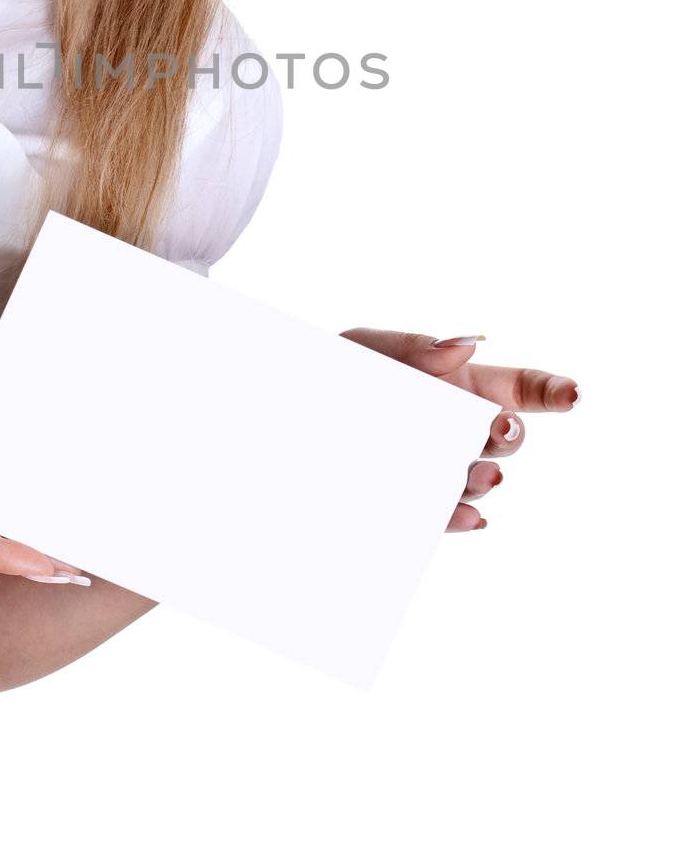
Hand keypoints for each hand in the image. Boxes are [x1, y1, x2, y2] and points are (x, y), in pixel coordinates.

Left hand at [338, 327, 579, 530]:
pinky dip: (458, 517)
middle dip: (510, 435)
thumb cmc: (337, 375)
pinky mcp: (415, 505)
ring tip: (484, 473)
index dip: (552, 391)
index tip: (572, 394)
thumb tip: (468, 343)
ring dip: (486, 477)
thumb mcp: (368, 350)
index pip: (522, 389)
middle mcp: (460, 430)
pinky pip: (444, 516)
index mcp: (462, 387)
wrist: (289, 422)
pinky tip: (467, 515)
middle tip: (499, 429)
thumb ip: (416, 347)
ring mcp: (441, 469)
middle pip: (507, 437)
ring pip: (481, 479)